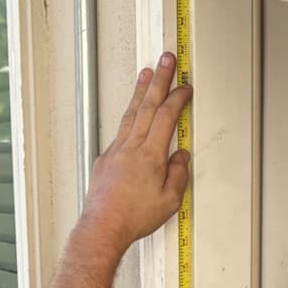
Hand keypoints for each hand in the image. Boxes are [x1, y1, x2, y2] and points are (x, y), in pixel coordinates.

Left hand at [80, 54, 191, 247]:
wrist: (102, 228)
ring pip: (131, 113)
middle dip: (159, 79)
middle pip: (148, 104)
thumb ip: (178, 174)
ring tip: (146, 73)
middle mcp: (131, 147)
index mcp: (150, 155)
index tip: (185, 87)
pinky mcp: (105, 159)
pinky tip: (132, 113)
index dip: (177, 98)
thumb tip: (180, 156)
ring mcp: (116, 151)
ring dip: (140, 90)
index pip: (167, 116)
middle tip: (166, 59)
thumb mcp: (169, 201)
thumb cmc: (132, 218)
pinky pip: (121, 130)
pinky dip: (129, 116)